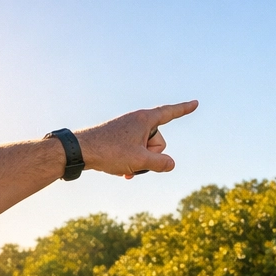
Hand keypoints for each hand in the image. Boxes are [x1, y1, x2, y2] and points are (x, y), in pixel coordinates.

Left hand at [74, 100, 197, 178]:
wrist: (80, 150)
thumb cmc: (109, 152)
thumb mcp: (140, 160)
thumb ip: (161, 163)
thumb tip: (171, 164)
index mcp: (144, 119)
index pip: (170, 113)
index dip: (184, 109)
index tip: (196, 103)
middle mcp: (137, 120)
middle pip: (158, 141)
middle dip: (151, 155)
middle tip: (133, 160)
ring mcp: (127, 129)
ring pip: (145, 149)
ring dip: (139, 162)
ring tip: (123, 166)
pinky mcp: (119, 137)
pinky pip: (134, 151)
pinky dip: (132, 162)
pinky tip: (122, 171)